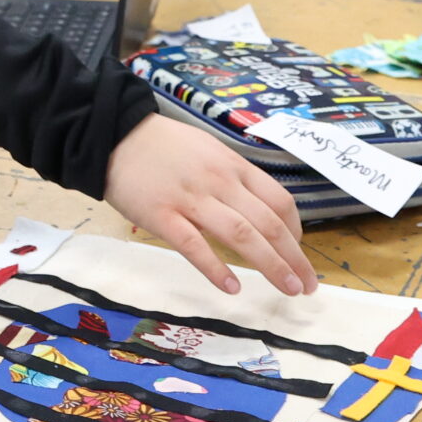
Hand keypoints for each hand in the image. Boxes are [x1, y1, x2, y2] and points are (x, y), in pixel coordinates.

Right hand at [103, 119, 315, 296]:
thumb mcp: (208, 150)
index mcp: (233, 166)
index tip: (299, 254)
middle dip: (294, 258)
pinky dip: (216, 268)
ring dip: (270, 265)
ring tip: (287, 289)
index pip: (279, 201)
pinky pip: (194, 245)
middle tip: (307, 286)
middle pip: (268, 223)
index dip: (297, 232)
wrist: (113, 133)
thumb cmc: (162, 145)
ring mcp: (190, 199)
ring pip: (241, 235)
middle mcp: (219, 182)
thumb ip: (233, 177)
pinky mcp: (162, 215)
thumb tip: (258, 209)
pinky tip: (232, 287)